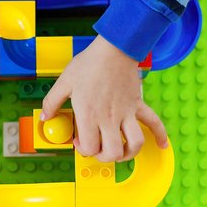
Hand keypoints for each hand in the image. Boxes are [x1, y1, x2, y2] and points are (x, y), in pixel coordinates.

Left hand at [41, 35, 167, 161]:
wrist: (114, 49)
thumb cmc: (89, 63)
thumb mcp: (64, 82)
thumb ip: (52, 102)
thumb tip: (45, 118)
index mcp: (89, 115)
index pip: (89, 147)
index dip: (83, 149)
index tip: (78, 141)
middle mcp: (109, 119)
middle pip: (112, 152)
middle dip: (103, 157)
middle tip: (96, 148)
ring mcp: (126, 113)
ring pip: (134, 144)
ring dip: (128, 154)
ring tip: (120, 152)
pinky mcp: (138, 105)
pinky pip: (154, 123)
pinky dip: (160, 135)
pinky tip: (161, 145)